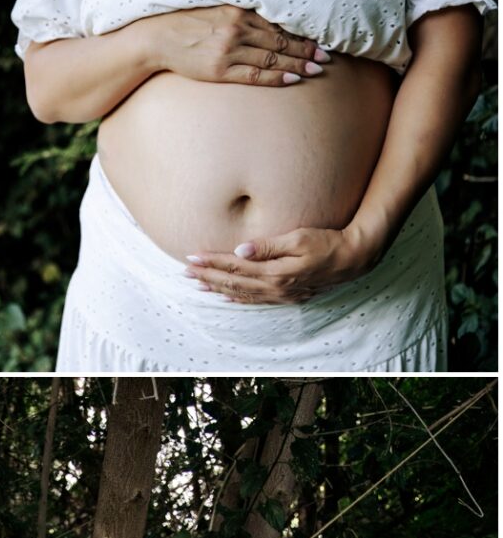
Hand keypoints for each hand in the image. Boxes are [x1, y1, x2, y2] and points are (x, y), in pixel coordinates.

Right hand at [148, 6, 331, 89]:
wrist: (158, 38)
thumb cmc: (188, 24)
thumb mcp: (217, 11)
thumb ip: (241, 16)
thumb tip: (269, 23)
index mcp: (238, 12)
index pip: (277, 23)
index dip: (300, 33)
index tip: (318, 39)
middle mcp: (237, 29)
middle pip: (280, 40)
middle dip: (305, 49)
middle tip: (326, 57)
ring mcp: (229, 51)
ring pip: (272, 57)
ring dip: (297, 64)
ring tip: (316, 69)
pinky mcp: (221, 70)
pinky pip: (255, 74)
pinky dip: (276, 77)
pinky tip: (293, 79)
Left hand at [186, 223, 369, 304]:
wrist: (353, 259)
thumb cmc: (327, 242)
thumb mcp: (299, 238)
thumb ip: (269, 245)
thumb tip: (240, 249)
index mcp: (275, 272)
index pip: (234, 266)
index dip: (211, 262)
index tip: (191, 257)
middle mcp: (275, 287)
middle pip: (233, 281)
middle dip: (207, 276)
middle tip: (185, 272)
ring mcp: (281, 294)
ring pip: (241, 293)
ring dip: (218, 288)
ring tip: (198, 285)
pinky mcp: (287, 295)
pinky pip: (255, 300)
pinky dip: (237, 297)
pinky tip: (226, 295)